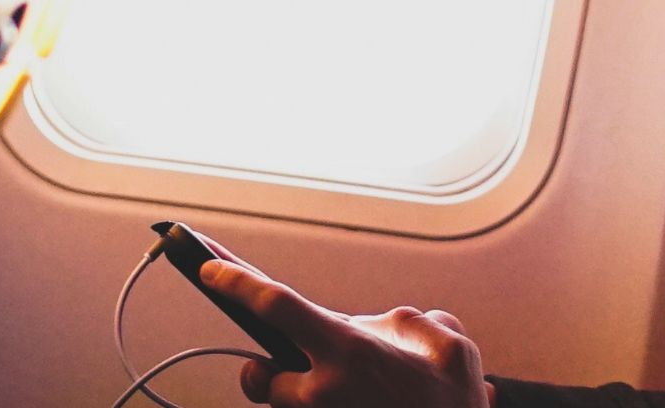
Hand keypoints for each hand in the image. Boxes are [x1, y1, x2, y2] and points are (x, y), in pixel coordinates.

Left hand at [200, 259, 491, 407]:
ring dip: (298, 401)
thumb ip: (405, 323)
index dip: (237, 283)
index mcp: (350, 353)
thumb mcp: (446, 344)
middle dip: (264, 373)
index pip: (276, 307)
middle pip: (261, 377)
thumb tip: (380, 328)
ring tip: (338, 396)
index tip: (209, 270)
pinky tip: (357, 403)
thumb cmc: (454, 405)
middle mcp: (325, 394)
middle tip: (278, 369)